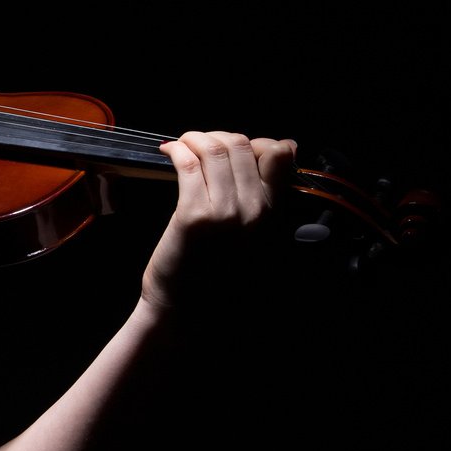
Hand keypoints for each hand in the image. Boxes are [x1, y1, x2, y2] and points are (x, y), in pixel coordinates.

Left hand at [141, 130, 297, 311]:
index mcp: (274, 216)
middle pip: (243, 145)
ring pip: (216, 149)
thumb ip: (261, 205)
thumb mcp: (258, 243)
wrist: (189, 315)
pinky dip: (178, 150)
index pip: (280, 155)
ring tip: (184, 143)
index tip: (236, 146)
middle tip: (201, 143)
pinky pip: (188, 165)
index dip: (256, 141)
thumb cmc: (218, 281)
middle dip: (220, 136)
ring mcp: (224, 213)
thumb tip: (263, 162)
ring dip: (196, 138)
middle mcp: (255, 211)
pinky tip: (169, 152)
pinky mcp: (192, 216)